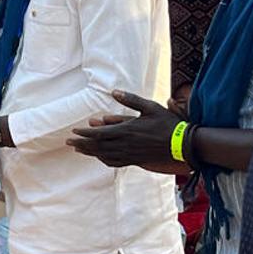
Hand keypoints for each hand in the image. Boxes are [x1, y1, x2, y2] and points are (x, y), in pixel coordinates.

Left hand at [66, 90, 186, 170]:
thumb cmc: (168, 124)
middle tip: (69, 142)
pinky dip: (104, 159)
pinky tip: (99, 157)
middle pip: (97, 146)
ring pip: (104, 155)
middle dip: (81, 143)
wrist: (183, 145)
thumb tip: (114, 91)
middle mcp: (125, 144)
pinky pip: (115, 162)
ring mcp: (130, 154)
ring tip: (79, 149)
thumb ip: (130, 100)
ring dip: (90, 152)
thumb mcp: (150, 107)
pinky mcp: (136, 160)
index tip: (74, 131)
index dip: (85, 133)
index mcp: (127, 130)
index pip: (99, 133)